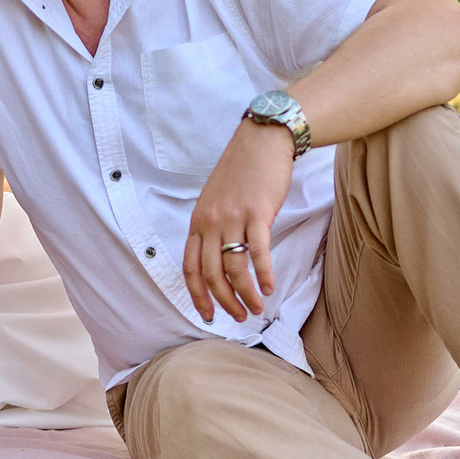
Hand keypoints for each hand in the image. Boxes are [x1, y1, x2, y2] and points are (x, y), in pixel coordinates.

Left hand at [185, 120, 295, 322]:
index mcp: (198, 222)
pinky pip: (257, 253)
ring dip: (246, 295)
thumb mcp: (215, 199)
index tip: (207, 315)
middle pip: (211, 274)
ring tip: (257, 308)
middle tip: (238, 317)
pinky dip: (264, 274)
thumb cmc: (242, 171)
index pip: (189, 268)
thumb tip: (217, 256)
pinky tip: (270, 288)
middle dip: (224, 302)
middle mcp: (211, 223)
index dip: (197, 295)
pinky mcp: (257, 214)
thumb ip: (212, 226)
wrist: (262, 141)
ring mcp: (233, 218)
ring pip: (234, 268)